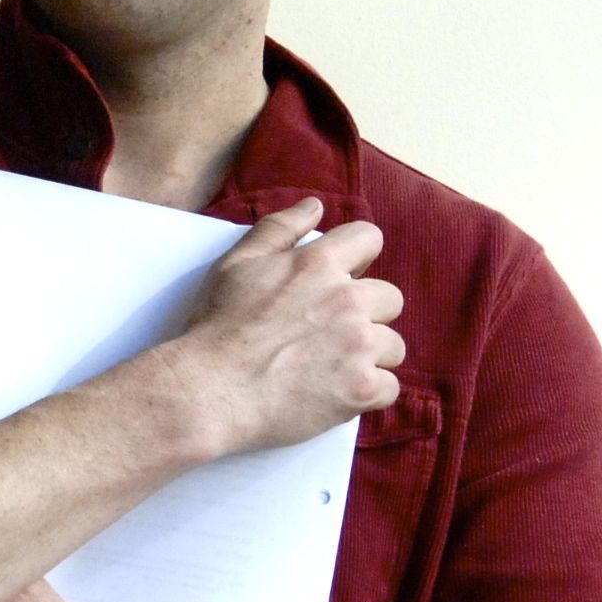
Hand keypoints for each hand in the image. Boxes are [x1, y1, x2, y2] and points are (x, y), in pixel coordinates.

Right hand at [165, 197, 402, 457]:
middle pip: (389, 299)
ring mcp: (359, 346)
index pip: (369, 239)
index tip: (343, 279)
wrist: (209, 392)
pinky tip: (335, 395)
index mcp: (318, 263)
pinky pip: (389, 388)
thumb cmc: (217, 328)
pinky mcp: (363, 390)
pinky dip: (367, 394)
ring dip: (368, 356)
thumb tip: (315, 206)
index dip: (358, 258)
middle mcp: (347, 300)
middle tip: (329, 335)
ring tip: (329, 369)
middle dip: (366, 314)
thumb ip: (279, 228)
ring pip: (392, 346)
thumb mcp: (237, 265)